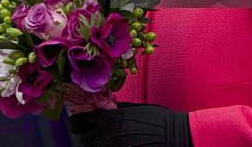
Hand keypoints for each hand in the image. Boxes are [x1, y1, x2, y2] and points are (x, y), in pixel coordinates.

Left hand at [68, 103, 192, 146]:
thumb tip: (102, 108)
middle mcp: (111, 135)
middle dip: (80, 137)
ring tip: (92, 142)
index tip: (75, 123)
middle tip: (82, 134)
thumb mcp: (134, 109)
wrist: (176, 135)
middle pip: (83, 140)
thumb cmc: (158, 120)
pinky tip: (106, 146)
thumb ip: (116, 109)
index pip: (81, 122)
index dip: (75, 123)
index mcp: (112, 118)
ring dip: (90, 145)